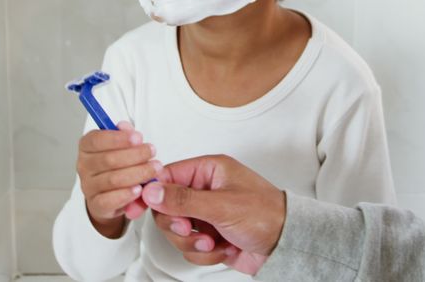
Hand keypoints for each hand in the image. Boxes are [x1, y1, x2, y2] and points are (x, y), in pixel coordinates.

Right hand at [77, 121, 162, 237]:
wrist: (110, 195)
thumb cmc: (117, 164)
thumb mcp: (122, 146)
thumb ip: (125, 135)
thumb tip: (124, 126)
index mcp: (87, 147)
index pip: (97, 140)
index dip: (118, 138)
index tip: (139, 137)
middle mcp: (84, 166)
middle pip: (108, 159)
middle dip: (134, 155)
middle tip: (152, 152)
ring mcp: (88, 186)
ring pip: (112, 179)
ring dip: (137, 173)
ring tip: (154, 169)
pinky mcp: (96, 204)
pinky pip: (109, 200)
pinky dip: (126, 194)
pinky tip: (140, 189)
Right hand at [142, 155, 285, 275]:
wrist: (286, 245)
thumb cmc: (266, 215)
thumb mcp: (222, 205)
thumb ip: (183, 199)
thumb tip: (152, 191)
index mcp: (209, 171)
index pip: (167, 176)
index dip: (152, 192)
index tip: (138, 206)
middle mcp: (205, 191)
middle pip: (166, 208)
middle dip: (177, 225)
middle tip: (191, 229)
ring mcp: (206, 215)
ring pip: (176, 231)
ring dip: (193, 242)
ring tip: (214, 242)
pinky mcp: (210, 237)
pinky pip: (189, 248)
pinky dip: (204, 254)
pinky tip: (224, 248)